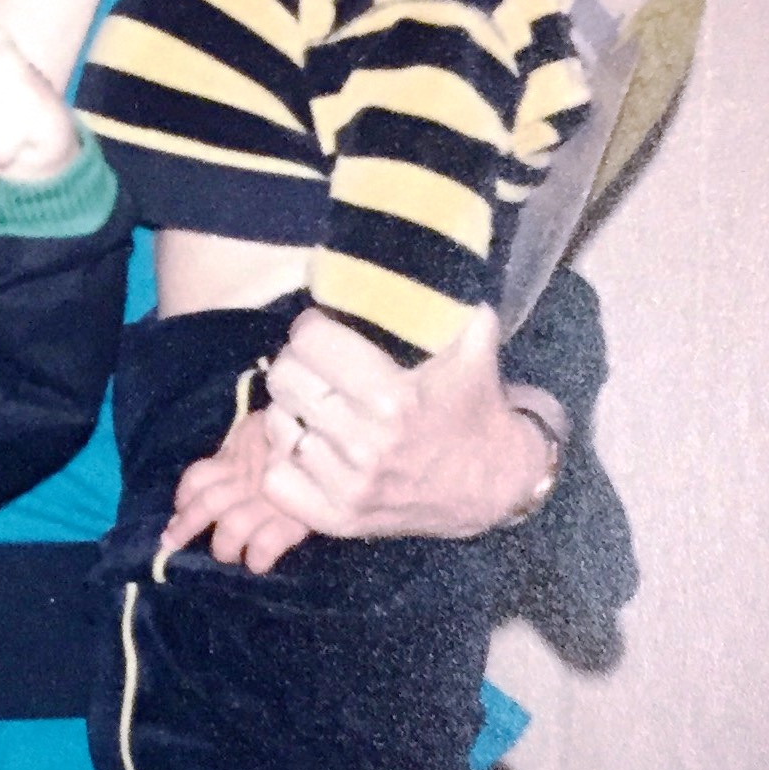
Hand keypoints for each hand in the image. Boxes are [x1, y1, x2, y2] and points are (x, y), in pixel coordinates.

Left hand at [161, 406, 311, 570]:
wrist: (341, 435)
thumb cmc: (300, 430)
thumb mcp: (264, 427)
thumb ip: (245, 443)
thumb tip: (224, 463)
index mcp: (237, 457)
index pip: (197, 478)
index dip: (184, 496)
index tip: (179, 511)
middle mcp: (247, 481)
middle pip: (206, 506)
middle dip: (185, 528)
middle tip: (170, 544)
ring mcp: (269, 501)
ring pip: (230, 529)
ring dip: (224, 547)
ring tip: (228, 554)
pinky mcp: (293, 520)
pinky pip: (265, 546)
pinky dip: (257, 558)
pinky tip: (257, 564)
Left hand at [257, 306, 561, 538]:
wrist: (492, 485)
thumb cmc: (473, 406)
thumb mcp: (472, 344)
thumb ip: (449, 298)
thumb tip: (433, 249)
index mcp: (393, 398)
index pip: (310, 340)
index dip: (313, 328)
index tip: (324, 330)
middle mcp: (365, 444)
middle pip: (285, 378)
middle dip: (299, 365)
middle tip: (318, 368)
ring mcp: (347, 486)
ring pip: (276, 425)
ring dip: (292, 412)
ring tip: (318, 408)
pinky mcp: (335, 519)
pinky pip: (276, 476)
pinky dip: (287, 461)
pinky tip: (313, 448)